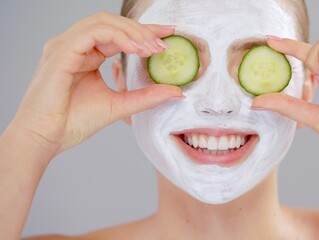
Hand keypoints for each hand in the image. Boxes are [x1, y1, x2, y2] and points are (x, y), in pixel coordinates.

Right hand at [11, 12, 182, 157]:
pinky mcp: (61, 52)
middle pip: (112, 23)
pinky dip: (118, 37)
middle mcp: (75, 46)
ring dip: (132, 32)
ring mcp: (66, 46)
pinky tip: (137, 49)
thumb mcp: (119, 105)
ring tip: (153, 48)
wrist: (46, 139)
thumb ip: (146, 96)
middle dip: (142, 29)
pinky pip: (93, 33)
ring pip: (103, 22)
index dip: (144, 32)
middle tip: (166, 40)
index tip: (169, 35)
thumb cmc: (73, 122)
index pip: (118, 34)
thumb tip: (177, 92)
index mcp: (86, 55)